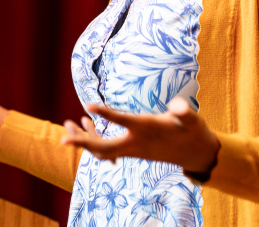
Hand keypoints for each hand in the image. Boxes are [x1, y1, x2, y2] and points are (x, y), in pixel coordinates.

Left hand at [60, 97, 220, 174]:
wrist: (195, 153)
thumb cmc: (192, 132)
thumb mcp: (193, 120)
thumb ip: (184, 113)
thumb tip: (178, 107)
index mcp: (148, 129)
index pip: (123, 121)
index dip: (106, 114)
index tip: (87, 105)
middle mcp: (137, 143)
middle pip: (105, 149)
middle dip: (83, 144)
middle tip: (62, 140)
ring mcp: (133, 150)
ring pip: (103, 151)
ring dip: (84, 142)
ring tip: (69, 124)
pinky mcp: (132, 151)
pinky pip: (108, 151)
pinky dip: (95, 141)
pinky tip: (88, 125)